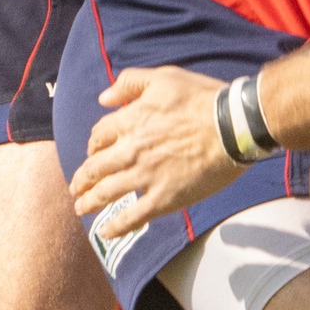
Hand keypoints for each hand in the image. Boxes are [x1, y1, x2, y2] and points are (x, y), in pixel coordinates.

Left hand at [70, 65, 239, 233]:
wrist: (233, 126)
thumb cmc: (203, 99)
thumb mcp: (164, 77)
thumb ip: (130, 83)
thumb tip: (105, 97)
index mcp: (130, 121)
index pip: (99, 136)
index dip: (93, 145)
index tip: (93, 153)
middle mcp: (131, 150)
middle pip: (95, 168)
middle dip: (82, 180)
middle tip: (76, 188)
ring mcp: (146, 176)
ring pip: (107, 193)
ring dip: (90, 202)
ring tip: (81, 209)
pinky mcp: (164, 198)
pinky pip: (133, 216)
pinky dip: (116, 227)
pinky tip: (105, 232)